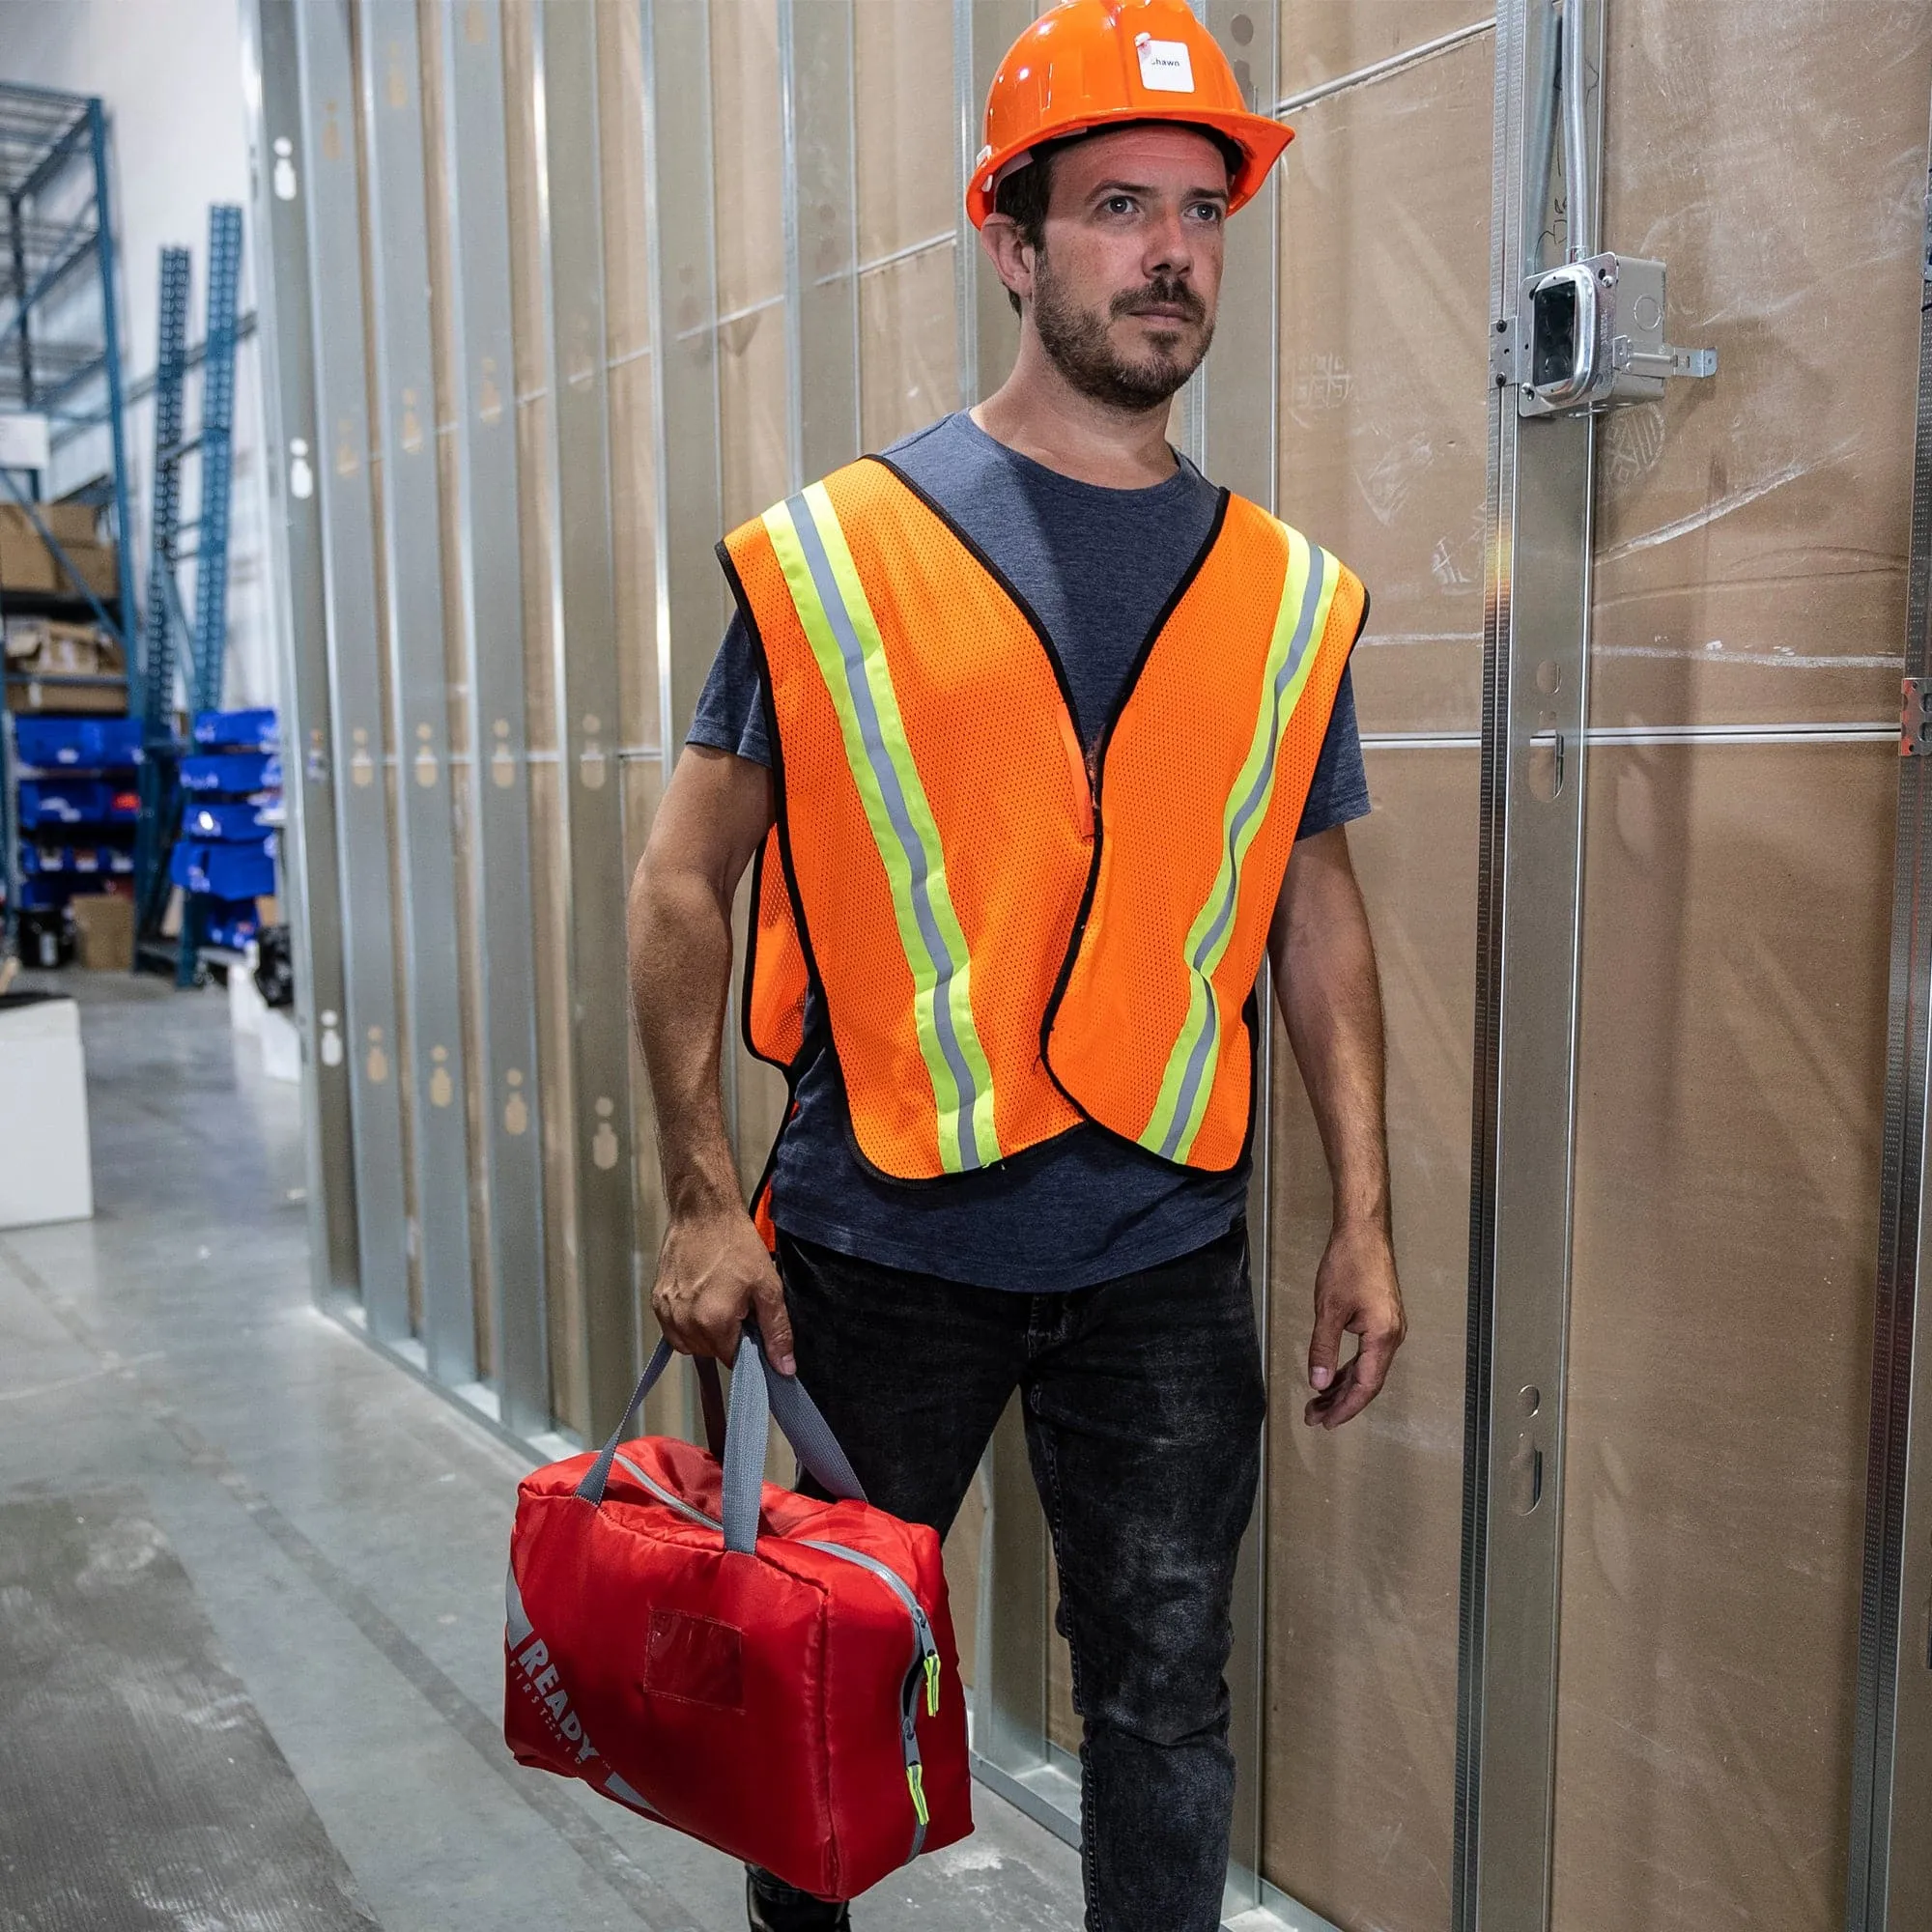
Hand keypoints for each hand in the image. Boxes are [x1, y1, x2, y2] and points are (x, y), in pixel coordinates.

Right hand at [651, 1201, 795, 1374]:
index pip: (732, 1360)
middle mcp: (685, 1323)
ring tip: (718, 1301)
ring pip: (690, 1345)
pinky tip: (701, 1300)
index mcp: (713, 1322)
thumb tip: (784, 1369)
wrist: (703, 1213)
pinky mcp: (656, 1302)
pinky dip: (687, 1324)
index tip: (750, 1324)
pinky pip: (674, 1331)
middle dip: (726, 1338)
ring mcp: (667, 1313)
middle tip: (737, 1306)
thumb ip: (776, 1331)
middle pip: (710, 1353)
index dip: (746, 1346)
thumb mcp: (768, 1287)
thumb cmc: (736, 1245)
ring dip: (705, 1333)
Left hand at [1305, 1219, 1404, 1427]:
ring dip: (1344, 1386)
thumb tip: (1319, 1383)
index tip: (1325, 1422)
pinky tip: (1333, 1376)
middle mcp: (1392, 1336)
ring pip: (1368, 1369)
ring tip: (1318, 1402)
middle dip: (1341, 1402)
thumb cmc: (1348, 1264)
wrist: (1364, 1232)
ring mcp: (1390, 1328)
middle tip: (1315, 1417)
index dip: (1345, 1408)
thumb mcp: (1329, 1309)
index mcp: (1383, 1337)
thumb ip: (1323, 1349)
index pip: (1365, 1385)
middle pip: (1368, 1382)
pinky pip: (1368, 1354)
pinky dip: (1350, 1368)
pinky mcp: (1383, 1320)